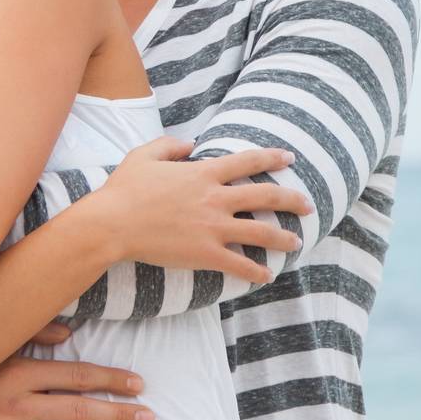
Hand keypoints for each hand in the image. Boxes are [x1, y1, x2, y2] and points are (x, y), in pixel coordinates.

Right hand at [95, 136, 313, 282]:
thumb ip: (171, 145)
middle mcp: (215, 198)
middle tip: (308, 205)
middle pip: (265, 196)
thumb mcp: (145, 154)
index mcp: (203, 173)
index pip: (248, 162)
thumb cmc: (125, 189)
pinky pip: (239, 264)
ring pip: (261, 233)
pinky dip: (256, 271)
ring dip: (283, 238)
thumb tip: (190, 144)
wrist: (112, 223)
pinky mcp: (205, 254)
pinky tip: (267, 275)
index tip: (289, 159)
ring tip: (297, 242)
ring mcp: (213, 228)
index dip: (272, 158)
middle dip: (292, 200)